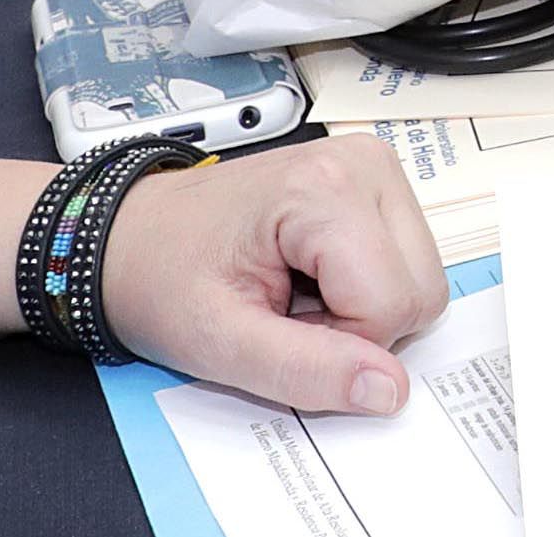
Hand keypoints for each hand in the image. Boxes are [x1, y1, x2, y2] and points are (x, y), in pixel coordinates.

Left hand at [99, 137, 449, 414]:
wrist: (133, 236)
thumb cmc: (164, 275)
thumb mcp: (220, 341)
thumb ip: (306, 371)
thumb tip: (388, 389)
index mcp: (326, 189)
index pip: (392, 306)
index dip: (336, 342)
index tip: (276, 324)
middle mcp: (365, 164)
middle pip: (419, 291)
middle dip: (356, 326)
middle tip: (285, 311)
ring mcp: (376, 168)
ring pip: (420, 281)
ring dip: (361, 308)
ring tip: (294, 291)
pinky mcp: (377, 184)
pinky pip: (406, 264)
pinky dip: (363, 288)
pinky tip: (311, 276)